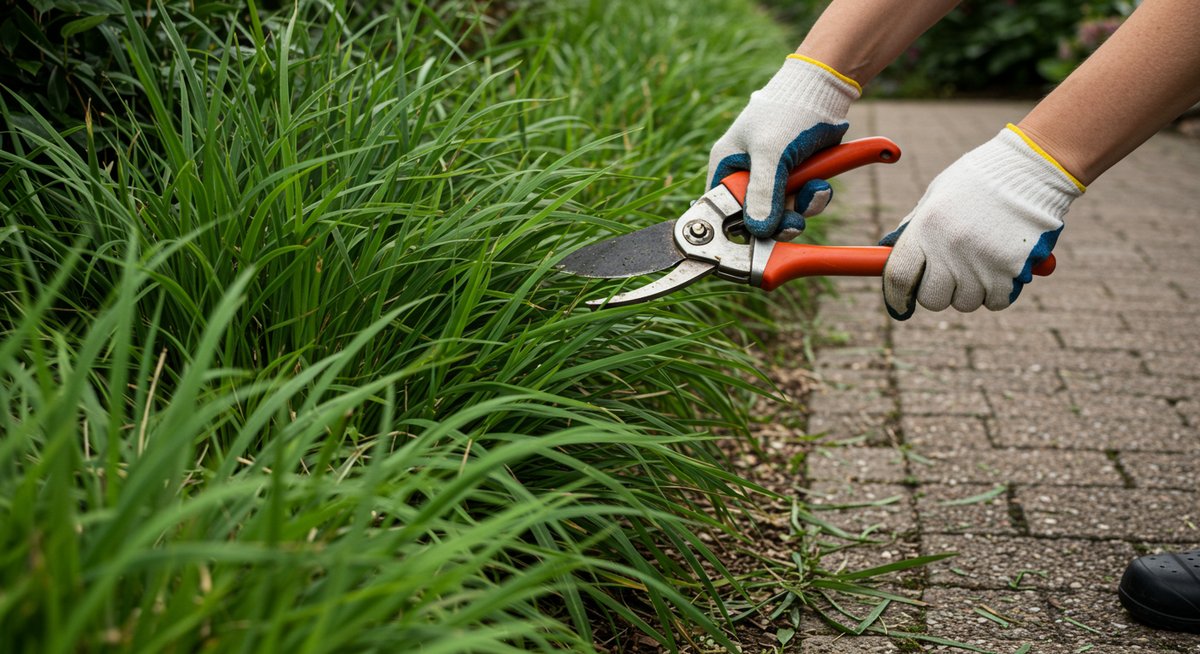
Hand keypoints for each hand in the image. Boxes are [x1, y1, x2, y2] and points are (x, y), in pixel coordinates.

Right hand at [707, 55, 859, 239]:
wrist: (824, 89)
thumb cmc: (787, 111)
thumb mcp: (771, 153)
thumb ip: (763, 193)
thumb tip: (757, 230)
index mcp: (727, 165)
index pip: (720, 208)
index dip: (734, 227)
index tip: (754, 239)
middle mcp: (746, 174)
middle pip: (755, 218)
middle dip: (779, 219)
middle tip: (794, 220)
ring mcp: (772, 178)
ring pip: (782, 213)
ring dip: (802, 206)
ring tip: (816, 188)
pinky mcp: (795, 178)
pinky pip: (801, 202)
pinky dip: (814, 197)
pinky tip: (822, 183)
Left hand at [880, 124, 1084, 318]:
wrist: (1032, 167)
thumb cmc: (978, 180)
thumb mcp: (935, 197)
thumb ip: (914, 230)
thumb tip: (889, 256)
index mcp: (926, 228)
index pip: (899, 278)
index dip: (896, 297)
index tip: (901, 305)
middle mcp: (950, 248)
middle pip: (931, 299)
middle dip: (937, 293)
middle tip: (949, 276)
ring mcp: (981, 262)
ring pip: (965, 303)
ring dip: (970, 291)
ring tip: (980, 260)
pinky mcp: (1011, 270)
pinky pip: (995, 301)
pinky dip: (997, 292)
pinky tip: (1001, 267)